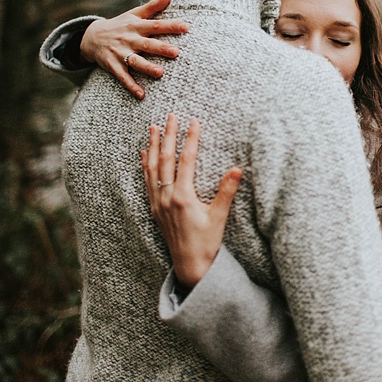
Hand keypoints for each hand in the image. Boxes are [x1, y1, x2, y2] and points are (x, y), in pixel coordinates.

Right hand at [81, 0, 188, 98]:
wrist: (92, 37)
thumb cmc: (119, 25)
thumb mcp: (133, 14)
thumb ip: (153, 7)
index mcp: (136, 26)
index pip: (155, 25)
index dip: (170, 26)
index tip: (186, 27)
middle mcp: (129, 39)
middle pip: (147, 44)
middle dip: (160, 48)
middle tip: (176, 52)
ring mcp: (120, 53)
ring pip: (135, 61)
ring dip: (147, 67)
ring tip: (160, 73)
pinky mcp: (113, 65)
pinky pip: (123, 77)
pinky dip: (131, 86)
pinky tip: (141, 94)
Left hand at [141, 114, 241, 287]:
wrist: (190, 265)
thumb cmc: (207, 242)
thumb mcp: (219, 217)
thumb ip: (226, 191)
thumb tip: (237, 168)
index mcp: (183, 197)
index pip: (187, 160)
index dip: (190, 139)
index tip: (193, 122)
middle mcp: (167, 196)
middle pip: (166, 159)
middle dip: (168, 135)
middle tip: (170, 116)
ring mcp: (158, 202)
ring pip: (152, 167)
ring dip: (153, 146)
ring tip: (153, 127)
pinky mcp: (154, 207)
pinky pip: (147, 181)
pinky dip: (145, 164)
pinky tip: (144, 153)